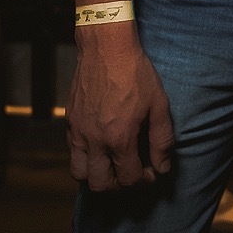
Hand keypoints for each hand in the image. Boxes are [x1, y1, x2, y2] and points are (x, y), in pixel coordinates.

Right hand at [67, 28, 174, 189]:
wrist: (106, 46)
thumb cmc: (135, 73)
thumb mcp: (158, 104)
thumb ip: (162, 139)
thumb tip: (163, 166)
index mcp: (119, 138)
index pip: (128, 179)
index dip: (144, 181)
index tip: (151, 172)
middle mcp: (94, 140)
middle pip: (100, 185)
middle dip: (118, 186)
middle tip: (131, 173)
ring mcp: (78, 131)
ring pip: (79, 173)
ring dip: (96, 176)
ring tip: (112, 164)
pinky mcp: (70, 121)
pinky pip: (72, 152)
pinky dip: (85, 157)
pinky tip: (100, 145)